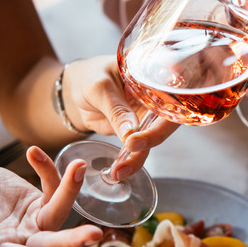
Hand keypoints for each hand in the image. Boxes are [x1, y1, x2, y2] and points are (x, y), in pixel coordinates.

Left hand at [62, 56, 178, 179]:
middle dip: (149, 143)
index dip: (160, 122)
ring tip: (119, 171)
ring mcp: (149, 118)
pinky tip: (118, 171)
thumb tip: (131, 133)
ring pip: (152, 141)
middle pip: (165, 125)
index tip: (136, 138)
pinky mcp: (138, 132)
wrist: (77, 87)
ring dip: (138, 158)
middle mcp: (158, 100)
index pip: (170, 103)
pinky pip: (140, 149)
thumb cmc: (90, 75)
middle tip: (129, 153)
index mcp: (156, 81)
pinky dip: (130, 161)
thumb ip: (116, 109)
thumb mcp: (99, 87)